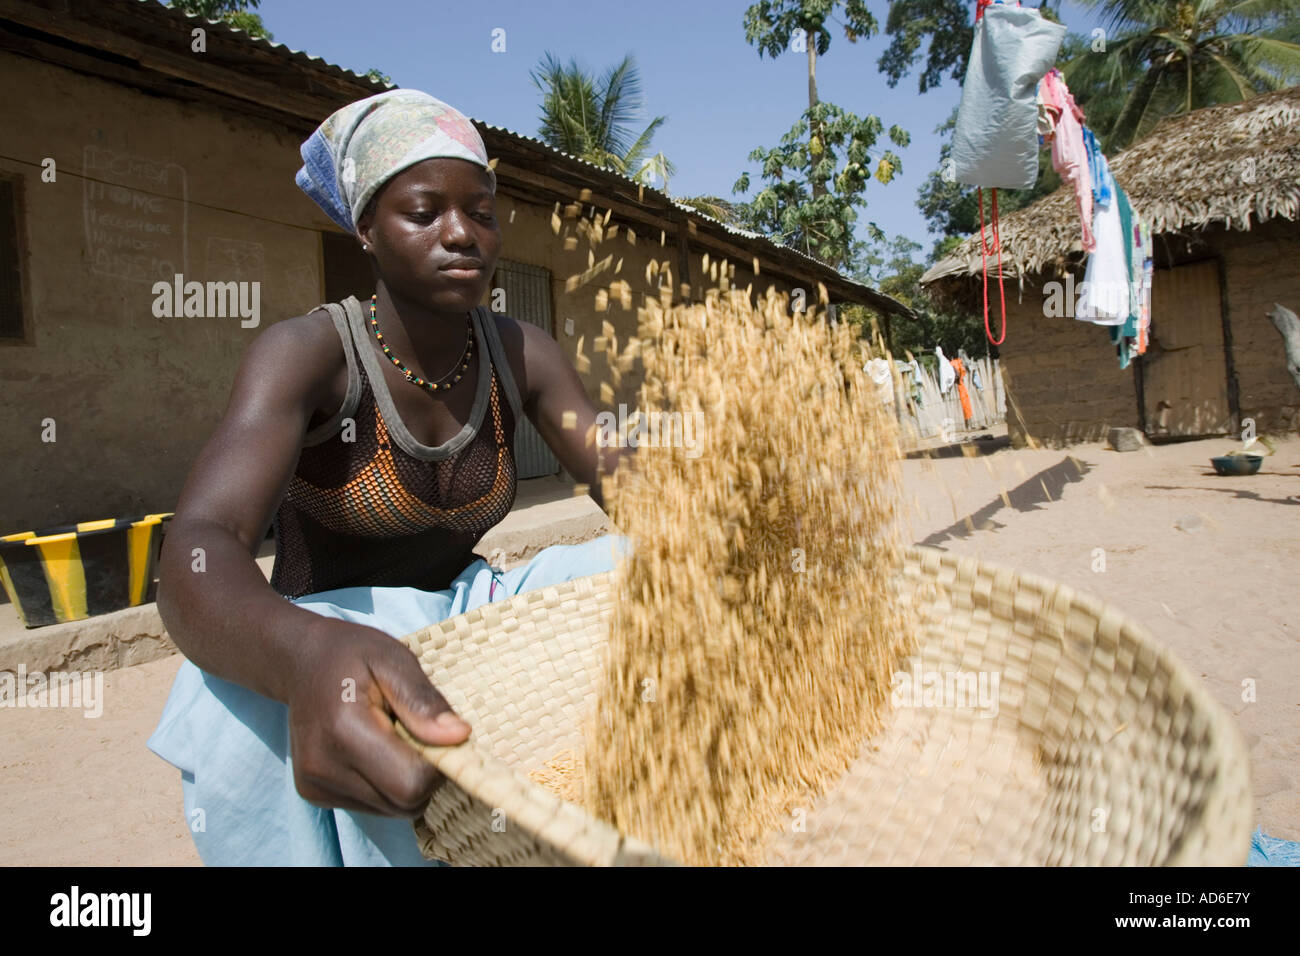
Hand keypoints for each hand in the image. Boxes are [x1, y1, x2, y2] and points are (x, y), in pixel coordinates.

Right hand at [286, 618, 471, 817]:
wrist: (301, 661)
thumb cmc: (353, 655)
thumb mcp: (394, 660)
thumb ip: (424, 701)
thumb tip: (459, 737)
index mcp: (344, 730)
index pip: (411, 782)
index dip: (436, 763)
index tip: (434, 731)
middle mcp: (322, 767)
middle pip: (403, 803)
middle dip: (424, 774)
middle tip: (414, 731)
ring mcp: (314, 785)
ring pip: (391, 810)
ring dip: (404, 781)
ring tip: (390, 737)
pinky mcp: (313, 794)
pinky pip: (372, 806)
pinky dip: (384, 785)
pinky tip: (372, 750)